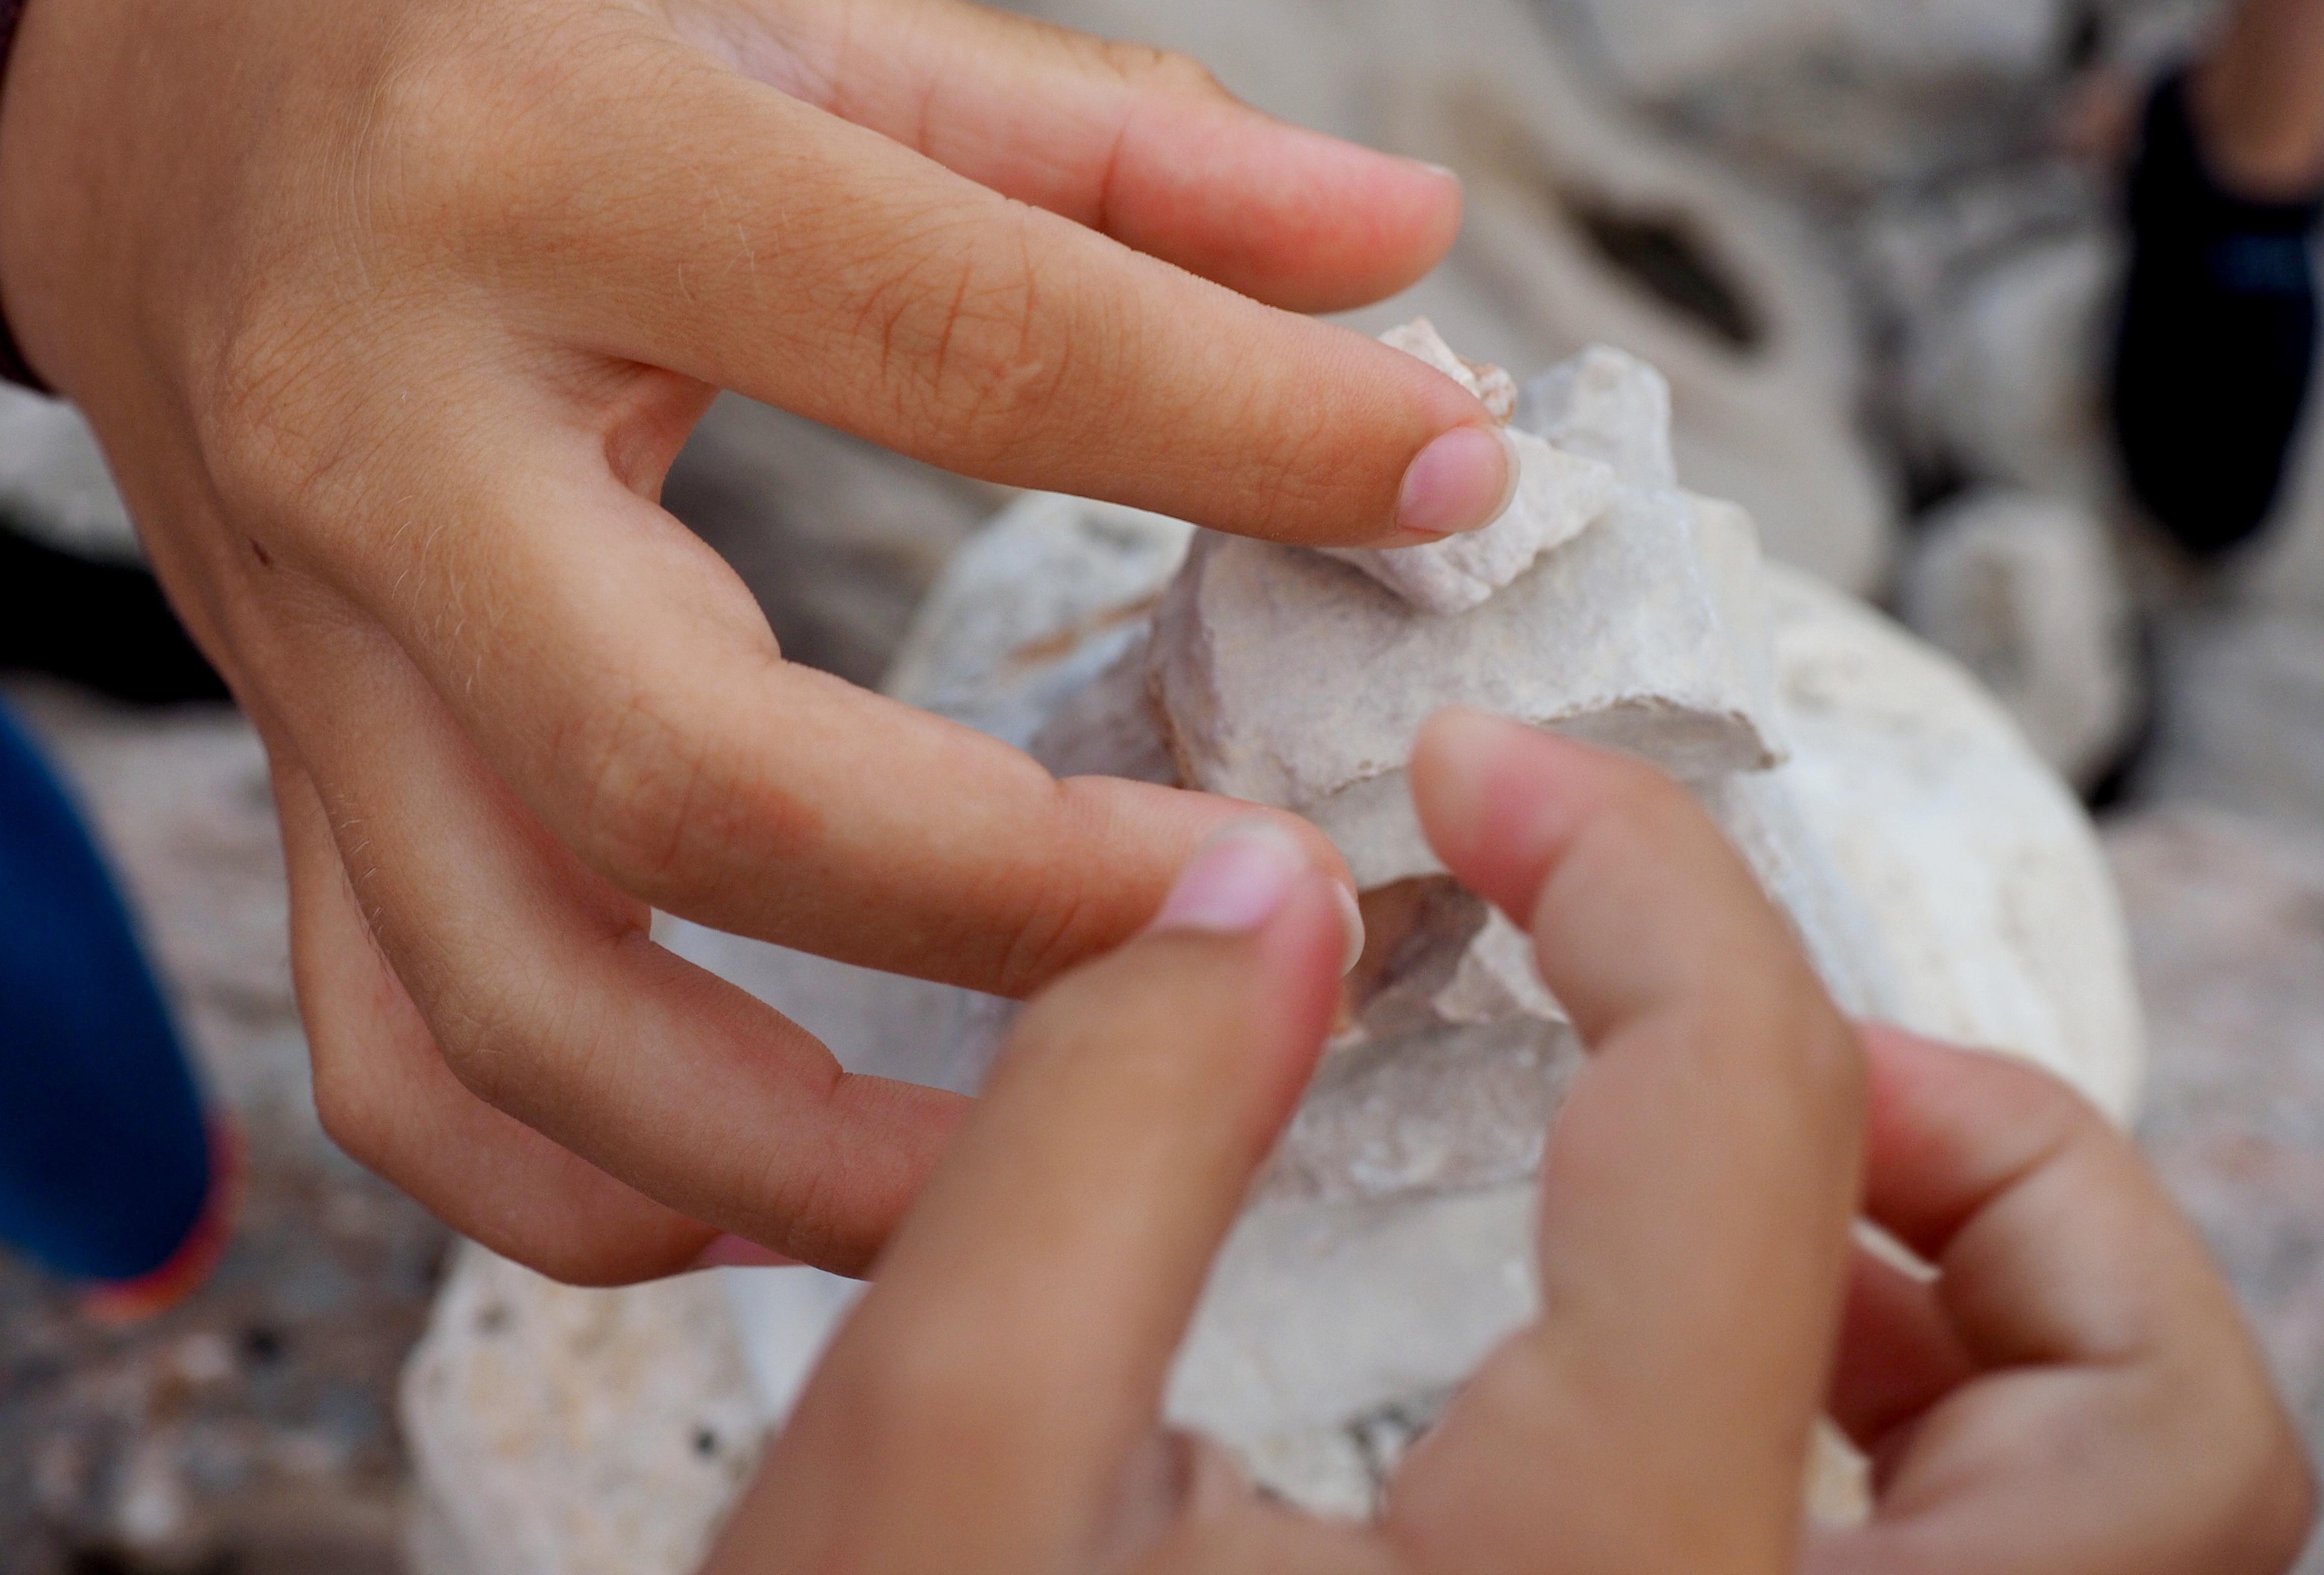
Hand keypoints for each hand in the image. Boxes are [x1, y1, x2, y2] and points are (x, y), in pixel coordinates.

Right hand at [0, 0, 1505, 1279]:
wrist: (143, 76)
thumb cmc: (471, 17)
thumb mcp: (786, 3)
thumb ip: (1104, 145)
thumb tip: (1397, 259)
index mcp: (545, 175)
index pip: (958, 347)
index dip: (1242, 435)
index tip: (1442, 493)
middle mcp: (394, 444)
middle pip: (697, 774)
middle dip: (1008, 899)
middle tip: (1250, 923)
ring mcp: (320, 647)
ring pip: (518, 1000)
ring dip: (797, 1144)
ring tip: (1042, 1159)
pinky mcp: (306, 764)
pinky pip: (403, 1050)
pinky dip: (584, 1176)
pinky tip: (774, 1189)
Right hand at [702, 712, 2311, 1574]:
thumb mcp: (927, 1465)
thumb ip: (1105, 1132)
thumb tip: (1262, 891)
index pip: (1752, 1123)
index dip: (1634, 869)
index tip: (1501, 782)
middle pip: (2160, 1429)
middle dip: (1981, 1145)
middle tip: (1730, 1042)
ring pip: (2140, 1529)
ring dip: (1992, 1295)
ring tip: (1753, 1183)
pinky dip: (1930, 1430)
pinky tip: (1728, 1355)